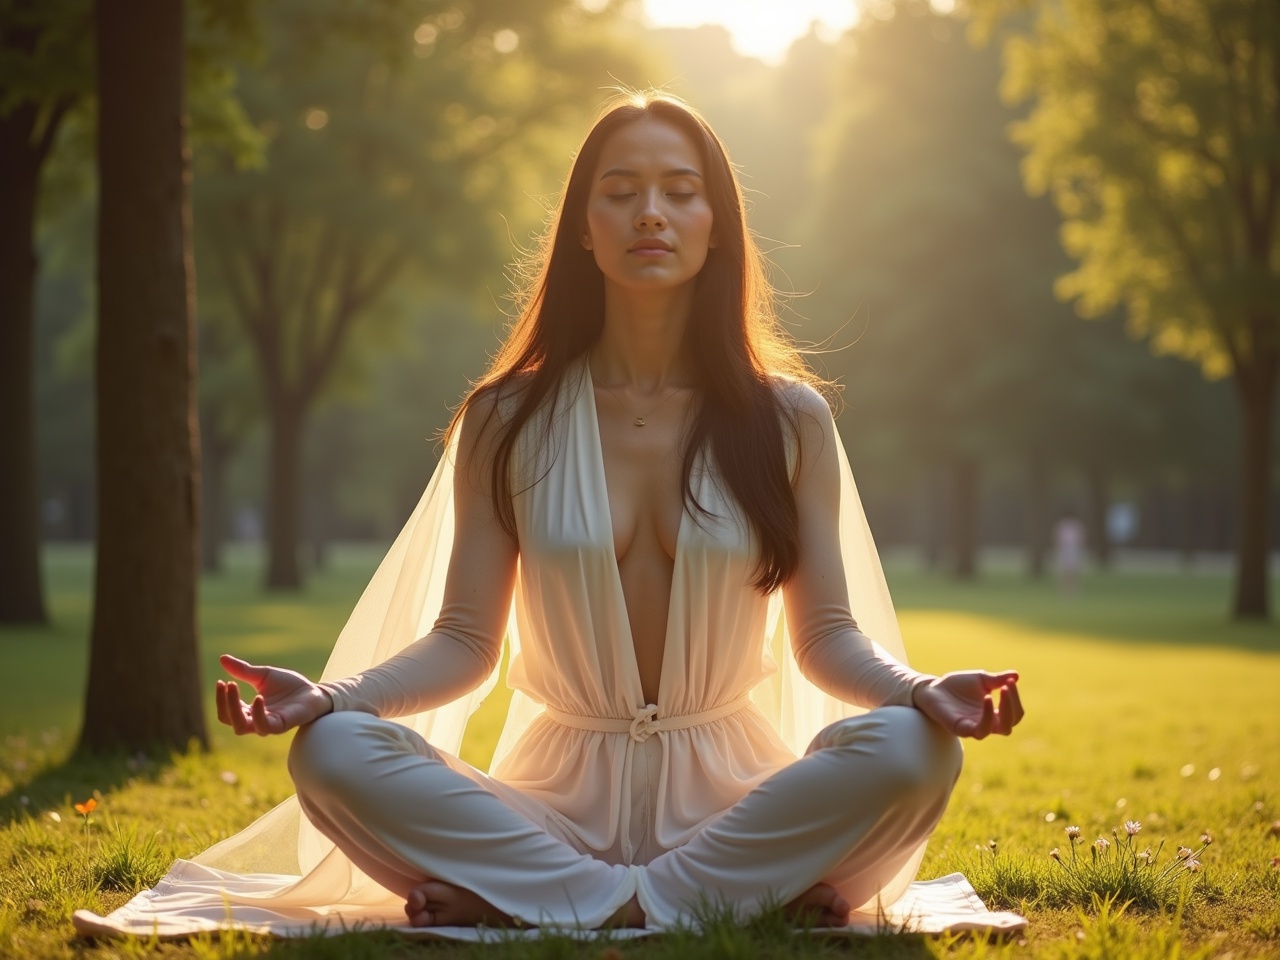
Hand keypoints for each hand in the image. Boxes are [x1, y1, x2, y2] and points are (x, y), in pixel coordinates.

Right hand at [215, 654, 331, 735]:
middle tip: (228, 684)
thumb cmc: (289, 685)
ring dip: (234, 708)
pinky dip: (257, 713)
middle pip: (229, 720)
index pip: (226, 711)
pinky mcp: (281, 725)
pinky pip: (264, 726)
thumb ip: (243, 671)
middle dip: (225, 702)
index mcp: (249, 710)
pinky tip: (258, 697)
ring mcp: (268, 725)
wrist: (314, 691)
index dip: (221, 698)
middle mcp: (255, 720)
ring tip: (235, 686)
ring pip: (242, 727)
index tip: (220, 681)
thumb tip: (222, 658)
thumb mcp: (264, 675)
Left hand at [912, 670, 1022, 738]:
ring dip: (1006, 710)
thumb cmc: (957, 685)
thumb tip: (1016, 675)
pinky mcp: (962, 729)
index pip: (1014, 712)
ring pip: (1002, 729)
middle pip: (1011, 723)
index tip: (1010, 681)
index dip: (1015, 698)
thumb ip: (997, 679)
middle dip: (1013, 705)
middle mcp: (987, 723)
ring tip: (1001, 690)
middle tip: (1007, 686)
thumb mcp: (981, 679)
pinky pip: (981, 729)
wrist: (932, 688)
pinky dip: (987, 715)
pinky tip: (986, 697)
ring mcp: (975, 727)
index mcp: (993, 714)